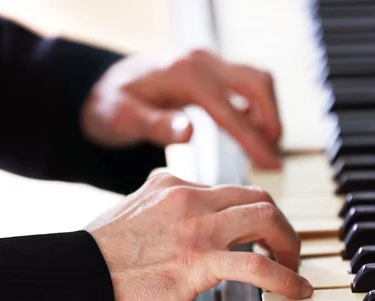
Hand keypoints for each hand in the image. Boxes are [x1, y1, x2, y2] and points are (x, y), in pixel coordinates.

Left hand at [80, 49, 281, 168]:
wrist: (102, 85)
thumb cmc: (110, 105)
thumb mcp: (122, 119)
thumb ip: (155, 125)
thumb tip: (189, 133)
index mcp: (184, 76)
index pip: (232, 111)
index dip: (255, 141)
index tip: (272, 166)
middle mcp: (201, 61)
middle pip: (258, 82)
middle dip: (272, 120)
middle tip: (272, 157)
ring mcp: (207, 60)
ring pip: (256, 79)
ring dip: (267, 111)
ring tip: (262, 147)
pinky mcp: (209, 67)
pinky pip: (244, 81)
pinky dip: (254, 104)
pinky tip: (247, 128)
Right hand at [85, 173, 311, 300]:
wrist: (78, 278)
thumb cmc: (99, 254)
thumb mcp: (130, 209)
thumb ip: (157, 199)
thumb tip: (170, 193)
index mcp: (172, 185)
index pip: (229, 190)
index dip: (252, 212)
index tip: (259, 234)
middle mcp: (189, 198)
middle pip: (257, 196)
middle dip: (280, 223)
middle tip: (284, 248)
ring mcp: (196, 228)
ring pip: (265, 218)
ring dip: (288, 243)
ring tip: (293, 267)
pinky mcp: (198, 261)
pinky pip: (257, 265)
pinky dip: (284, 278)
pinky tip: (294, 290)